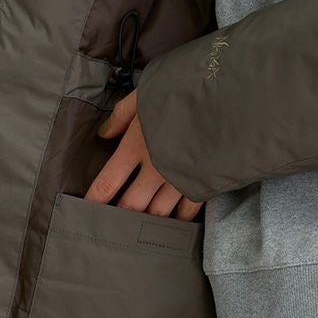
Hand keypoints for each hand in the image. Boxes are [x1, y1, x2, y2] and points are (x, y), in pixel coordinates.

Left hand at [85, 89, 203, 220]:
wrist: (231, 98)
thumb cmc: (186, 89)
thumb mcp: (147, 93)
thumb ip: (123, 114)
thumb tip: (104, 133)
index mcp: (136, 146)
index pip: (107, 182)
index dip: (94, 200)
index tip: (85, 210)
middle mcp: (155, 169)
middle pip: (130, 205)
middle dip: (119, 218)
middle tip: (113, 226)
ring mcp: (179, 180)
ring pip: (158, 213)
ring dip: (147, 222)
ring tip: (140, 229)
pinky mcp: (202, 184)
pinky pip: (187, 212)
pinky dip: (179, 220)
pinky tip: (174, 224)